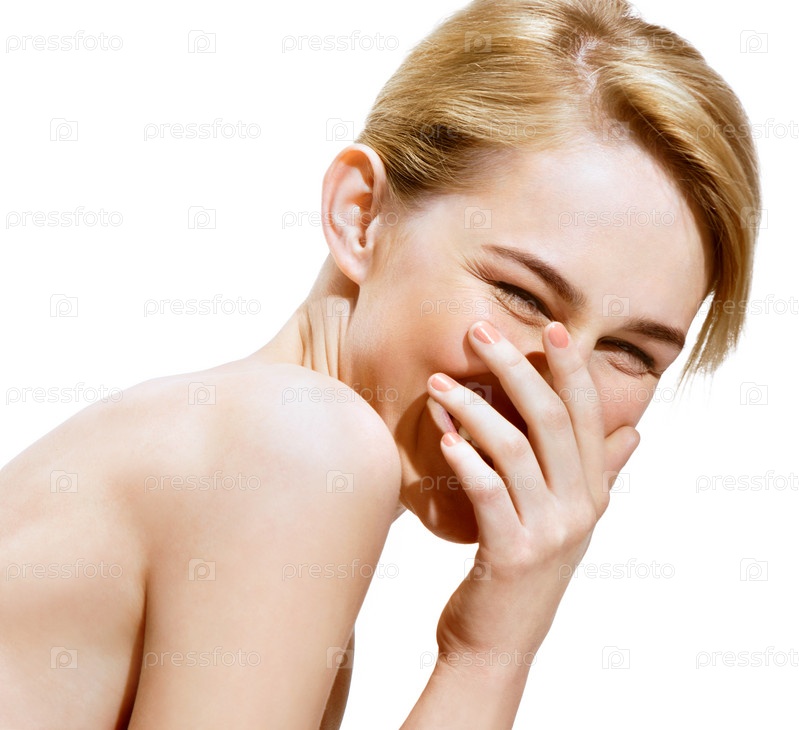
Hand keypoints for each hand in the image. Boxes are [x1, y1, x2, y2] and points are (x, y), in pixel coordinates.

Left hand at [426, 320, 638, 667]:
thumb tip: (632, 433)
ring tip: (438, 384)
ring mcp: (549, 531)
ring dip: (473, 409)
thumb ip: (597, 473)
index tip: (550, 327)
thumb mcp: (569, 520)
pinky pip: (488, 492)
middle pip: (551, 419)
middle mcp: (580, 507)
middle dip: (517, 368)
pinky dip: (465, 459)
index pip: (586, 415)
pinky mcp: (512, 554)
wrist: (498, 641)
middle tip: (479, 333)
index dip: (571, 369)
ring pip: (514, 448)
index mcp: (593, 491)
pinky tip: (443, 437)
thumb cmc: (524, 568)